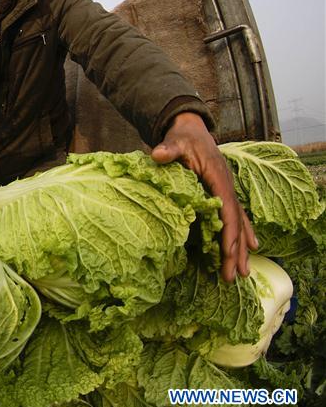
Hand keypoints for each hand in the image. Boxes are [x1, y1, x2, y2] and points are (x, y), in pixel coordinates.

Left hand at [151, 112, 257, 281]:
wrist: (191, 129)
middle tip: (233, 276)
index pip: (227, 209)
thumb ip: (169, 149)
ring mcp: (226, 192)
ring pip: (239, 224)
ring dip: (241, 249)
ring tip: (242, 274)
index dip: (229, 231)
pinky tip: (247, 250)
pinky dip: (242, 235)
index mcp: (218, 179)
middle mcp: (227, 188)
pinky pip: (236, 218)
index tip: (227, 252)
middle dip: (235, 251)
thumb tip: (158, 154)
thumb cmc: (183, 137)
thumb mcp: (175, 141)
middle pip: (236, 223)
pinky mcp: (222, 195)